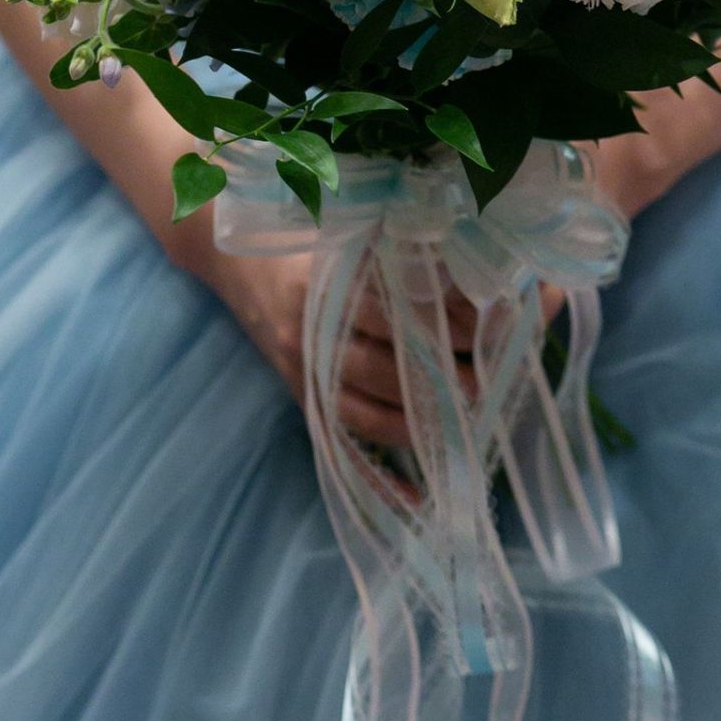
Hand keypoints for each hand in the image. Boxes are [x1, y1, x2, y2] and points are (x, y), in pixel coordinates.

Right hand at [209, 250, 563, 448]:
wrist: (231, 257)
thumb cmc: (301, 231)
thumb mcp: (343, 224)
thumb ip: (395, 238)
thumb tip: (470, 257)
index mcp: (326, 281)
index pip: (395, 312)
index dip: (444, 324)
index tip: (489, 329)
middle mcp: (311, 331)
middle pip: (384, 369)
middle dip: (440, 382)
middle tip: (487, 385)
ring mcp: (303, 370)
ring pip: (365, 412)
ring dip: (419, 423)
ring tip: (466, 423)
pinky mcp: (301, 396)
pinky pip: (340, 443)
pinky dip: (376, 475)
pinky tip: (413, 497)